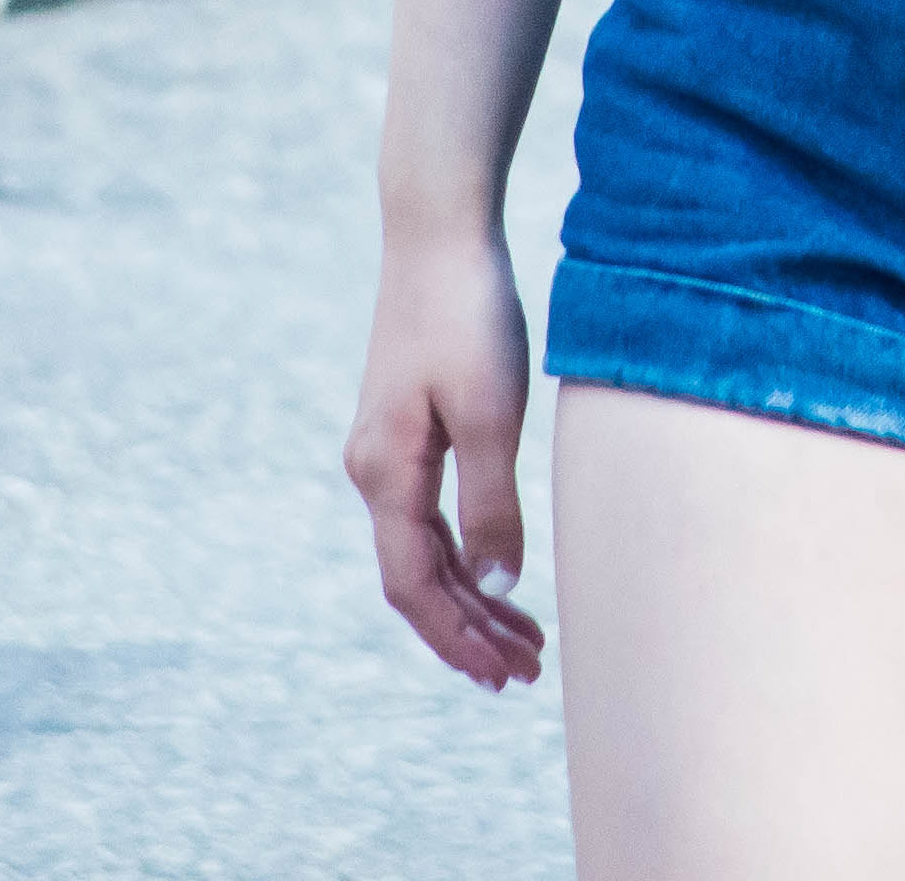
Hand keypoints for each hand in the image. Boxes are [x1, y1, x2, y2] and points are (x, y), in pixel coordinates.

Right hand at [344, 220, 547, 692]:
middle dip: (470, 628)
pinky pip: (428, 512)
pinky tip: (496, 569)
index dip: (457, 637)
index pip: (414, 585)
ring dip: (471, 595)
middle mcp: (374, 469)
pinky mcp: (406, 425)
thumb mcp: (490, 412)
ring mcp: (386, 447)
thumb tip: (496, 583)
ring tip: (524, 637)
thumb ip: (490, 503)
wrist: (438, 230)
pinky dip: (463, 550)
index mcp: (387, 473)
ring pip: (424, 547)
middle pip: (418, 576)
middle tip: (529, 669)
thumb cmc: (469, 314)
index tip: (504, 673)